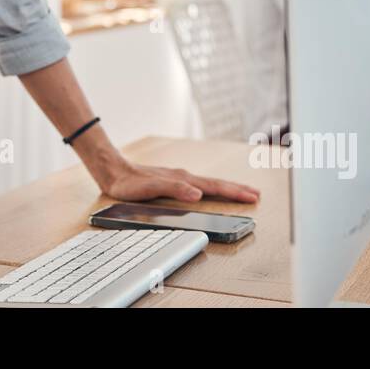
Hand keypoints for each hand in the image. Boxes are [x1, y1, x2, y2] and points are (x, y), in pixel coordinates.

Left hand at [99, 161, 259, 204]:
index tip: (252, 196)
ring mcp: (179, 178)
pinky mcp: (172, 181)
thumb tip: (198, 194)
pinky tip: (211, 190)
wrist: (113, 172)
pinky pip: (199, 184)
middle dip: (237, 189)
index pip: (215, 186)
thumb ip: (175, 189)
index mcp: (183, 179)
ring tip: (241, 191)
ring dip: (227, 188)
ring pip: (209, 183)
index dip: (234, 192)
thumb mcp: (151, 189)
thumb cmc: (130, 183)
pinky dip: (212, 187)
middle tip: (256, 194)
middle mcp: (184, 177)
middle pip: (216, 183)